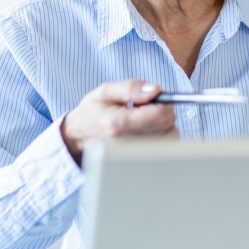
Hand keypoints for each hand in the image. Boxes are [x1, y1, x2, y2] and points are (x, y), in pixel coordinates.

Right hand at [61, 80, 178, 165]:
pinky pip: (166, 145)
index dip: (163, 100)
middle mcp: (128, 143)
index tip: (153, 97)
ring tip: (145, 120)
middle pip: (168, 124)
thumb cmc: (92, 112)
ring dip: (164, 124)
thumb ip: (131, 87)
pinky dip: (163, 134)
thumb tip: (155, 90)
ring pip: (170, 135)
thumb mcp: (105, 92)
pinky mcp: (142, 161)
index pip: (160, 114)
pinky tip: (148, 130)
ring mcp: (136, 156)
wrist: (78, 137)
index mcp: (118, 124)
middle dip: (163, 111)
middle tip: (146, 108)